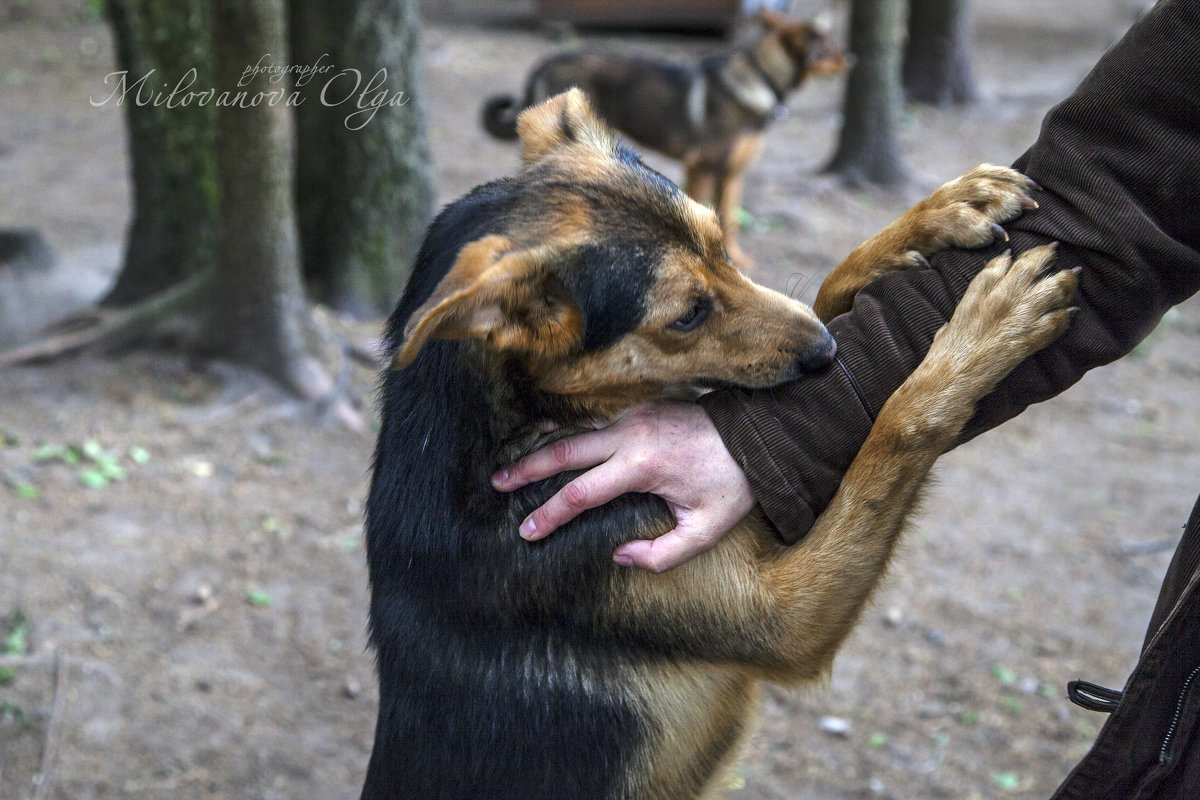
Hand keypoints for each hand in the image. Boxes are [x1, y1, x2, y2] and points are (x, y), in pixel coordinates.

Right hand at [491, 401, 754, 571]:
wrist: (759, 433)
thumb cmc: (733, 484)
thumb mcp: (706, 530)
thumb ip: (662, 554)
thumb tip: (620, 556)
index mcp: (642, 467)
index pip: (581, 494)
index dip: (550, 515)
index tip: (527, 531)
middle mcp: (630, 436)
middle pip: (563, 452)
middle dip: (527, 469)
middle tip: (497, 483)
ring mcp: (633, 417)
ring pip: (574, 432)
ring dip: (542, 447)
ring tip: (512, 463)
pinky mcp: (639, 409)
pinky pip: (593, 423)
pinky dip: (566, 433)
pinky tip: (548, 439)